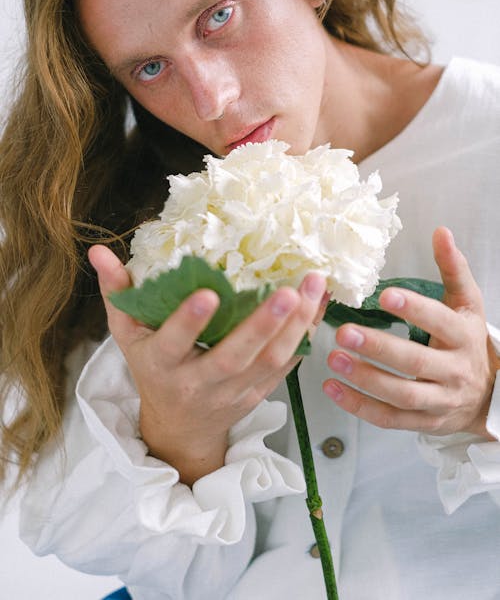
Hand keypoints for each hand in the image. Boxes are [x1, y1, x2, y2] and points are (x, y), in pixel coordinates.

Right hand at [88, 245, 326, 484]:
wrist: (180, 428)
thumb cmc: (152, 371)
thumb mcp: (128, 335)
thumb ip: (118, 293)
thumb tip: (99, 252)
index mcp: (162, 365)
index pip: (174, 344)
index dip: (189, 322)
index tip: (208, 294)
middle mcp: (199, 382)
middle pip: (234, 357)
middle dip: (262, 324)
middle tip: (287, 290)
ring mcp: (234, 391)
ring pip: (269, 361)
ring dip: (295, 325)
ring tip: (314, 287)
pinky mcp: (259, 392)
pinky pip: (287, 367)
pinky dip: (305, 337)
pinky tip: (319, 306)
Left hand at [323, 226, 499, 436]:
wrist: (489, 394)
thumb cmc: (467, 340)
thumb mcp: (467, 302)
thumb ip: (452, 268)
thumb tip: (440, 232)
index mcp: (463, 335)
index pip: (439, 321)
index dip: (414, 309)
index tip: (385, 296)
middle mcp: (453, 370)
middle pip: (415, 362)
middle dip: (379, 347)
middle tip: (344, 331)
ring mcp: (439, 400)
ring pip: (402, 395)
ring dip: (365, 379)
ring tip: (333, 359)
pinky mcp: (423, 422)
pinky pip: (390, 418)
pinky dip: (360, 407)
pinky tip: (333, 389)